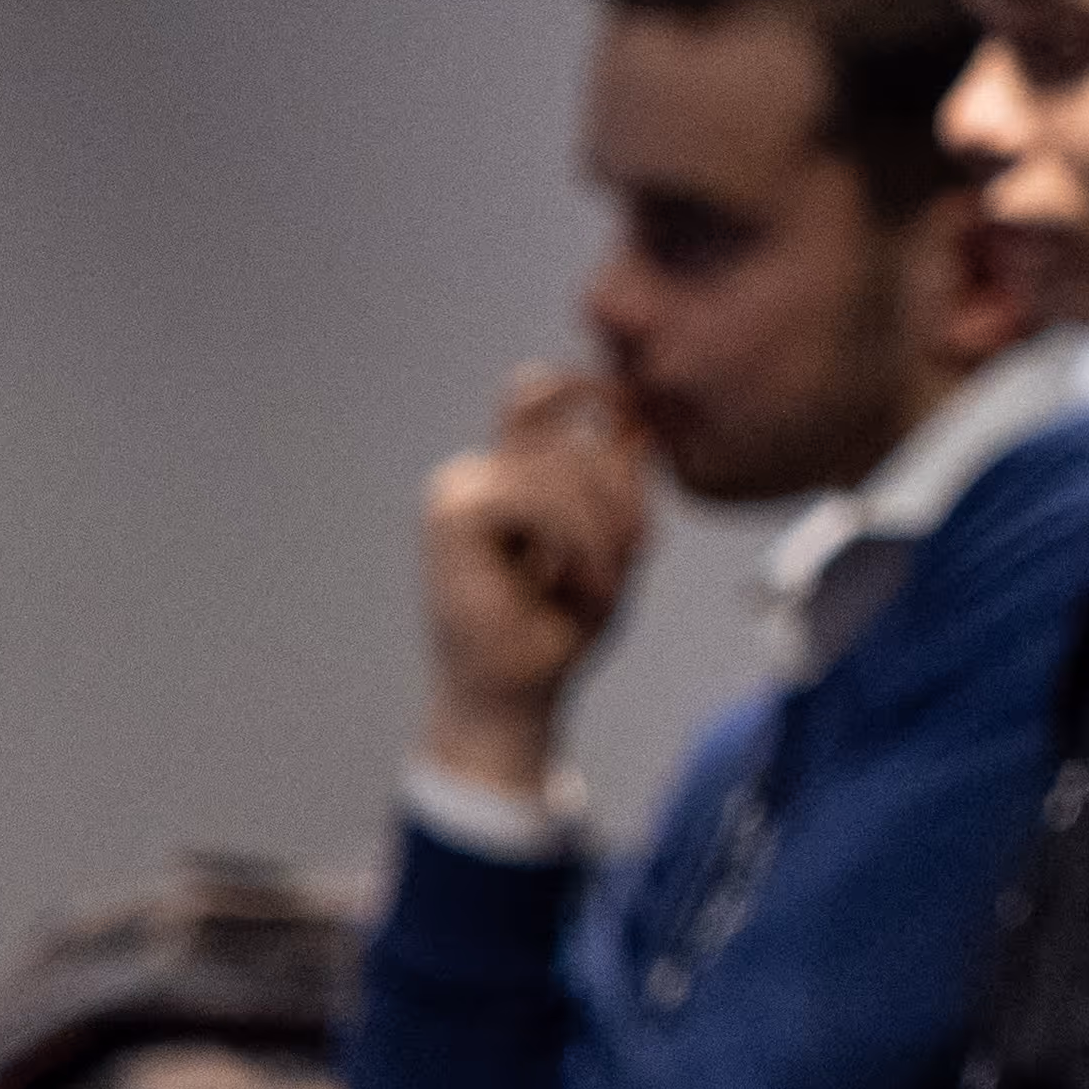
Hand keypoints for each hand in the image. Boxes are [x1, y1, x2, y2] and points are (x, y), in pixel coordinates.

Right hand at [414, 365, 651, 794]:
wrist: (515, 697)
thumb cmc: (561, 628)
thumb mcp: (612, 543)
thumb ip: (617, 482)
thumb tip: (638, 418)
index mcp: (509, 471)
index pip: (543, 397)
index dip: (586, 391)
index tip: (634, 418)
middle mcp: (478, 470)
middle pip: (566, 435)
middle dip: (619, 495)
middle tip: (635, 557)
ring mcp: (459, 487)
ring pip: (559, 466)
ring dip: (602, 529)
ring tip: (605, 583)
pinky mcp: (451, 514)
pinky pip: (535, 497)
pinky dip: (574, 541)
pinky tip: (576, 584)